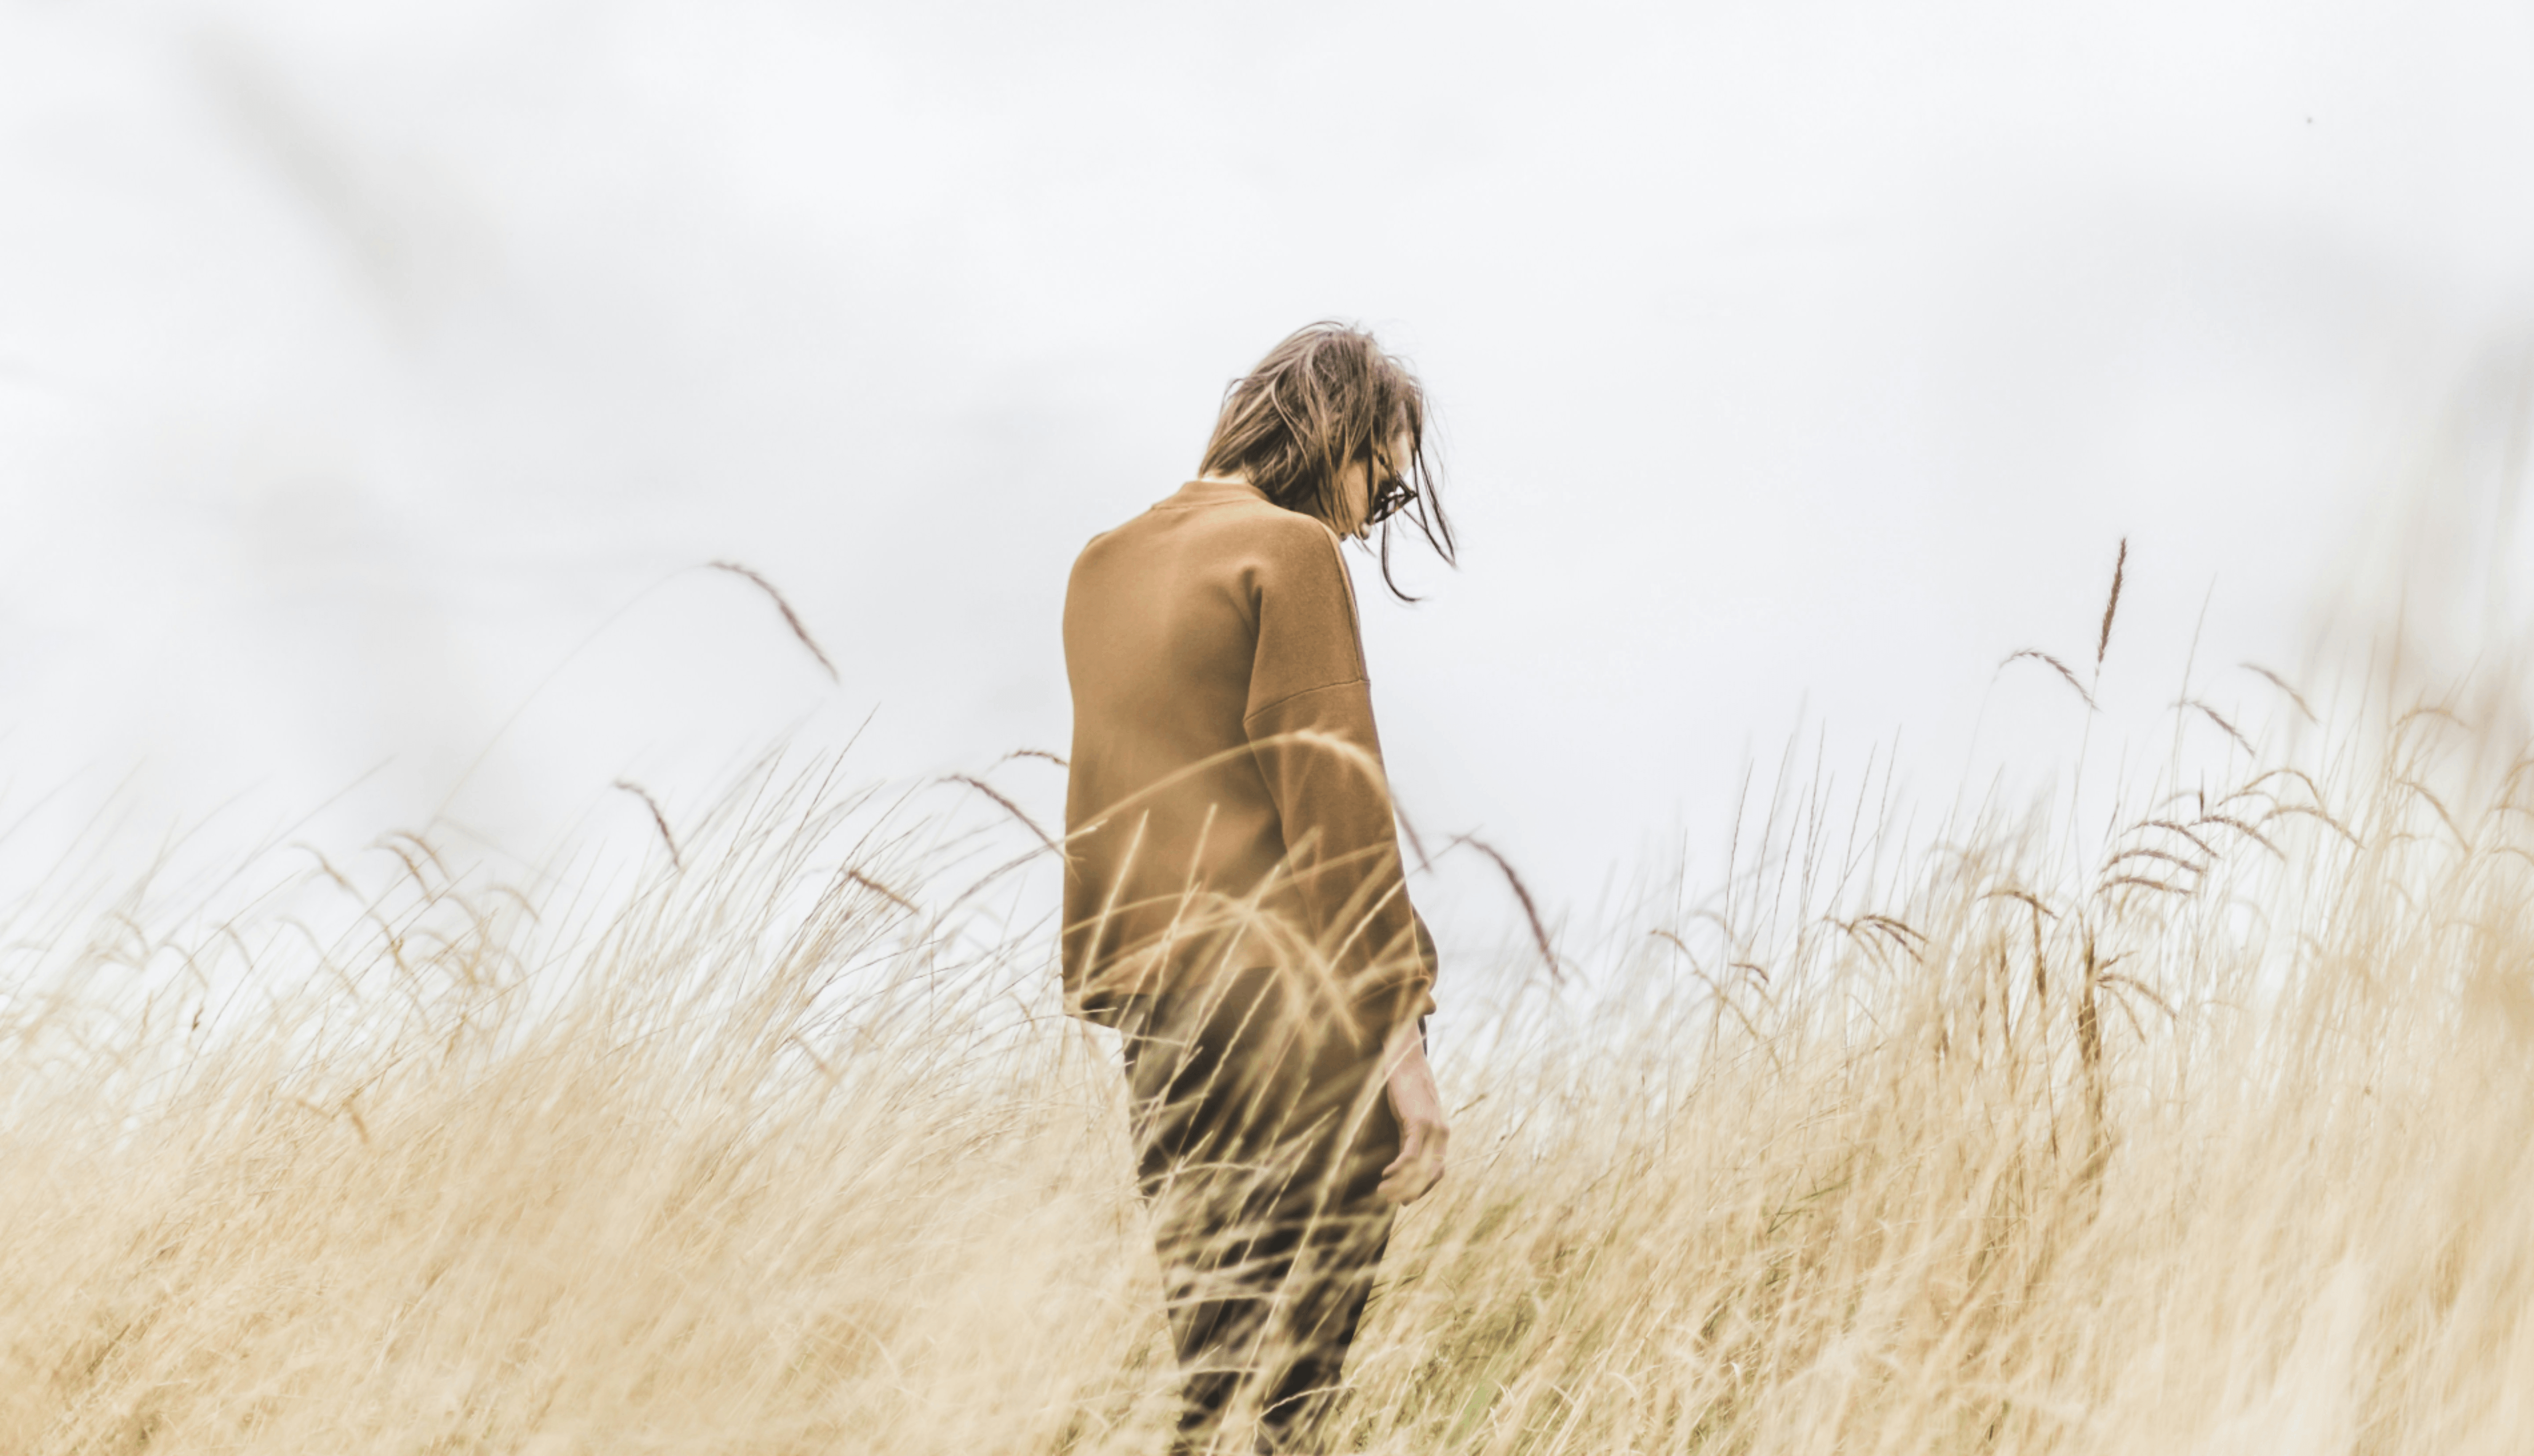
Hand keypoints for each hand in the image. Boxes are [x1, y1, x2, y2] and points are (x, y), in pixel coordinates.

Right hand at [1376, 1021, 1447, 1205]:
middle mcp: (1442, 1135)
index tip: (1405, 1200)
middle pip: (1430, 1175)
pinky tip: (1385, 1174)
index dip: (1422, 1189)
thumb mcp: (1409, 1121)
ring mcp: (1433, 1129)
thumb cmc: (1406, 1091)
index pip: (1437, 1172)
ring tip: (1382, 1192)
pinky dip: (1398, 1167)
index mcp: (1441, 1137)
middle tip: (1390, 1201)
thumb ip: (1410, 1142)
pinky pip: (1411, 1153)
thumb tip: (1402, 1167)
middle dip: (1411, 1192)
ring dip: (1401, 1184)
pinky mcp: (1420, 1122)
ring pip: (1420, 1168)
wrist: (1406, 1063)